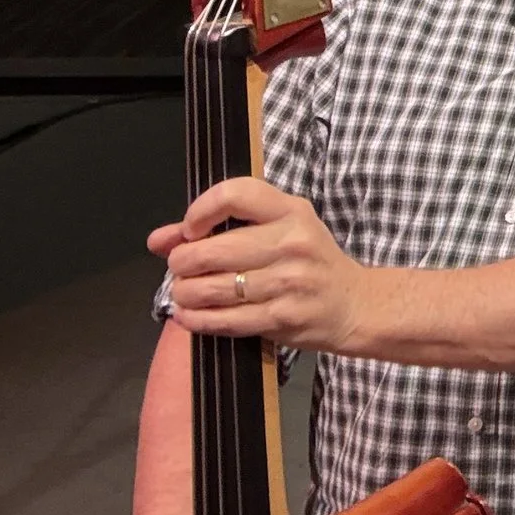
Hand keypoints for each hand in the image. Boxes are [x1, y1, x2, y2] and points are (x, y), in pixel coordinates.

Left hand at [156, 177, 377, 351]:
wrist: (355, 305)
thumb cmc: (312, 262)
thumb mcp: (280, 231)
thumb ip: (222, 228)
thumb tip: (159, 240)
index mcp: (292, 211)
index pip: (234, 195)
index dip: (200, 211)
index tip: (191, 230)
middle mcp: (291, 243)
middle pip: (212, 249)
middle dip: (182, 262)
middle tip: (180, 269)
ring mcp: (288, 282)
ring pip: (212, 288)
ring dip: (185, 293)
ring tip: (184, 293)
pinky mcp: (282, 317)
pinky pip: (224, 319)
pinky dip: (197, 319)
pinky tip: (191, 316)